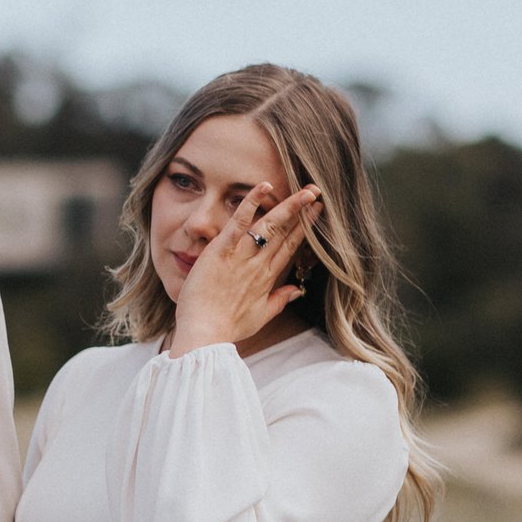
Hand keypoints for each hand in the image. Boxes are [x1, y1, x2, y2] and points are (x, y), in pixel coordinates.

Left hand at [171, 183, 322, 355]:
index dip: (304, 227)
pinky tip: (263, 187)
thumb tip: (297, 290)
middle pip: (285, 233)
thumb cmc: (226, 328)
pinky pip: (239, 223)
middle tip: (316, 192)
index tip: (316, 211)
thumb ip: (280, 301)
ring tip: (305, 190)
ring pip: (269, 225)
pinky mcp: (222, 251)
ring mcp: (242, 257)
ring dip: (288, 206)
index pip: (290, 246)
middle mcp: (259, 264)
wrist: (204, 334)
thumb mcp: (259, 316)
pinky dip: (250, 204)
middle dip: (302, 211)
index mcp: (267, 278)